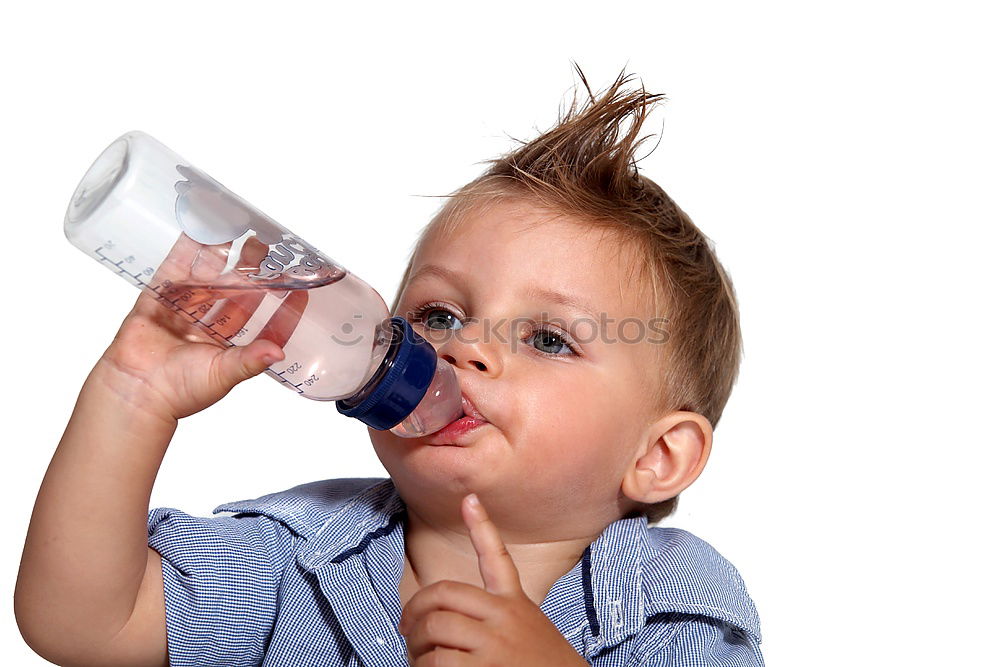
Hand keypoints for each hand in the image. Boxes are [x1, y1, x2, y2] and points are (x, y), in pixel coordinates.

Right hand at [95, 233, 305, 422]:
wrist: (136, 390)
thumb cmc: (178, 391)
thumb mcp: (223, 374)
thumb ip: (250, 360)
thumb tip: (278, 353)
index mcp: (226, 344)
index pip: (261, 322)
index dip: (281, 308)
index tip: (300, 291)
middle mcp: (207, 325)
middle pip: (236, 292)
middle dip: (252, 273)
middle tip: (267, 251)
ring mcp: (182, 309)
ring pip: (208, 276)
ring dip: (223, 256)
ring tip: (240, 233)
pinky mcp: (158, 297)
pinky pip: (174, 267)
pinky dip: (186, 247)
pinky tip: (200, 228)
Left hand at [398, 494, 588, 665]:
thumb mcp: (529, 634)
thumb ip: (495, 621)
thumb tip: (444, 621)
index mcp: (516, 605)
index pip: (497, 559)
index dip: (482, 526)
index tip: (469, 499)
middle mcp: (506, 617)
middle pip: (444, 594)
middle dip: (415, 611)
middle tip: (406, 629)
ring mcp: (495, 643)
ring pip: (435, 627)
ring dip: (415, 646)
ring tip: (416, 659)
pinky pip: (438, 660)